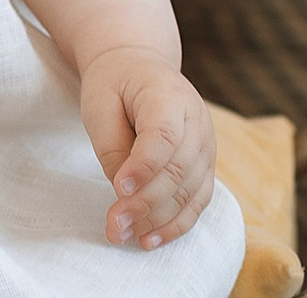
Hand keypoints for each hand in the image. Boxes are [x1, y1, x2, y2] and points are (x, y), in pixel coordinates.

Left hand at [80, 45, 216, 250]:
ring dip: (159, 219)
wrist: (138, 66)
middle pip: (178, 169)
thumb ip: (112, 145)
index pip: (163, 136)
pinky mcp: (205, 166)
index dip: (144, 166)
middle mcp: (197, 121)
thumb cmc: (114, 84)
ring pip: (190, 191)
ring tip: (126, 236)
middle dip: (146, 203)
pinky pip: (198, 201)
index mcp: (169, 95)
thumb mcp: (99, 103)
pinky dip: (177, 223)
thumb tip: (124, 192)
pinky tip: (152, 239)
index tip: (119, 189)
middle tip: (115, 225)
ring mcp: (207, 145)